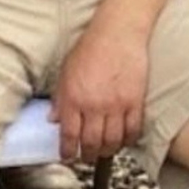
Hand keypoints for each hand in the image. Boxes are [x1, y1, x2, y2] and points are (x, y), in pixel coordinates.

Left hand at [50, 18, 150, 163]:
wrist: (118, 31)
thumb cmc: (91, 47)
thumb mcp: (66, 70)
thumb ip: (59, 97)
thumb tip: (53, 119)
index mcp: (74, 97)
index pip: (69, 135)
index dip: (67, 151)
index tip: (67, 155)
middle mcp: (95, 105)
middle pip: (91, 143)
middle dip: (87, 155)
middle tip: (85, 157)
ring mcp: (117, 105)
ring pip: (112, 142)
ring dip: (106, 151)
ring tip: (103, 151)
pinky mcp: (135, 102)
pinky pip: (133, 131)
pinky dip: (127, 140)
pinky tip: (122, 140)